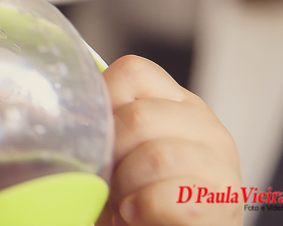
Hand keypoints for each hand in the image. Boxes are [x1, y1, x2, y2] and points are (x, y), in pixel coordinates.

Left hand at [97, 55, 241, 225]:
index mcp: (176, 102)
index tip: (96, 138)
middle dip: (109, 155)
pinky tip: (136, 215)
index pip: (133, 71)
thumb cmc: (144, 193)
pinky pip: (170, 197)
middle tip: (105, 181)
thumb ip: (108, 127)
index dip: (103, 103)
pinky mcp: (223, 200)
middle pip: (138, 117)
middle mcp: (204, 124)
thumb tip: (59, 122)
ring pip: (156, 156)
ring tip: (121, 203)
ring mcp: (220, 161)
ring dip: (125, 186)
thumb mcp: (126, 151)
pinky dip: (143, 208)